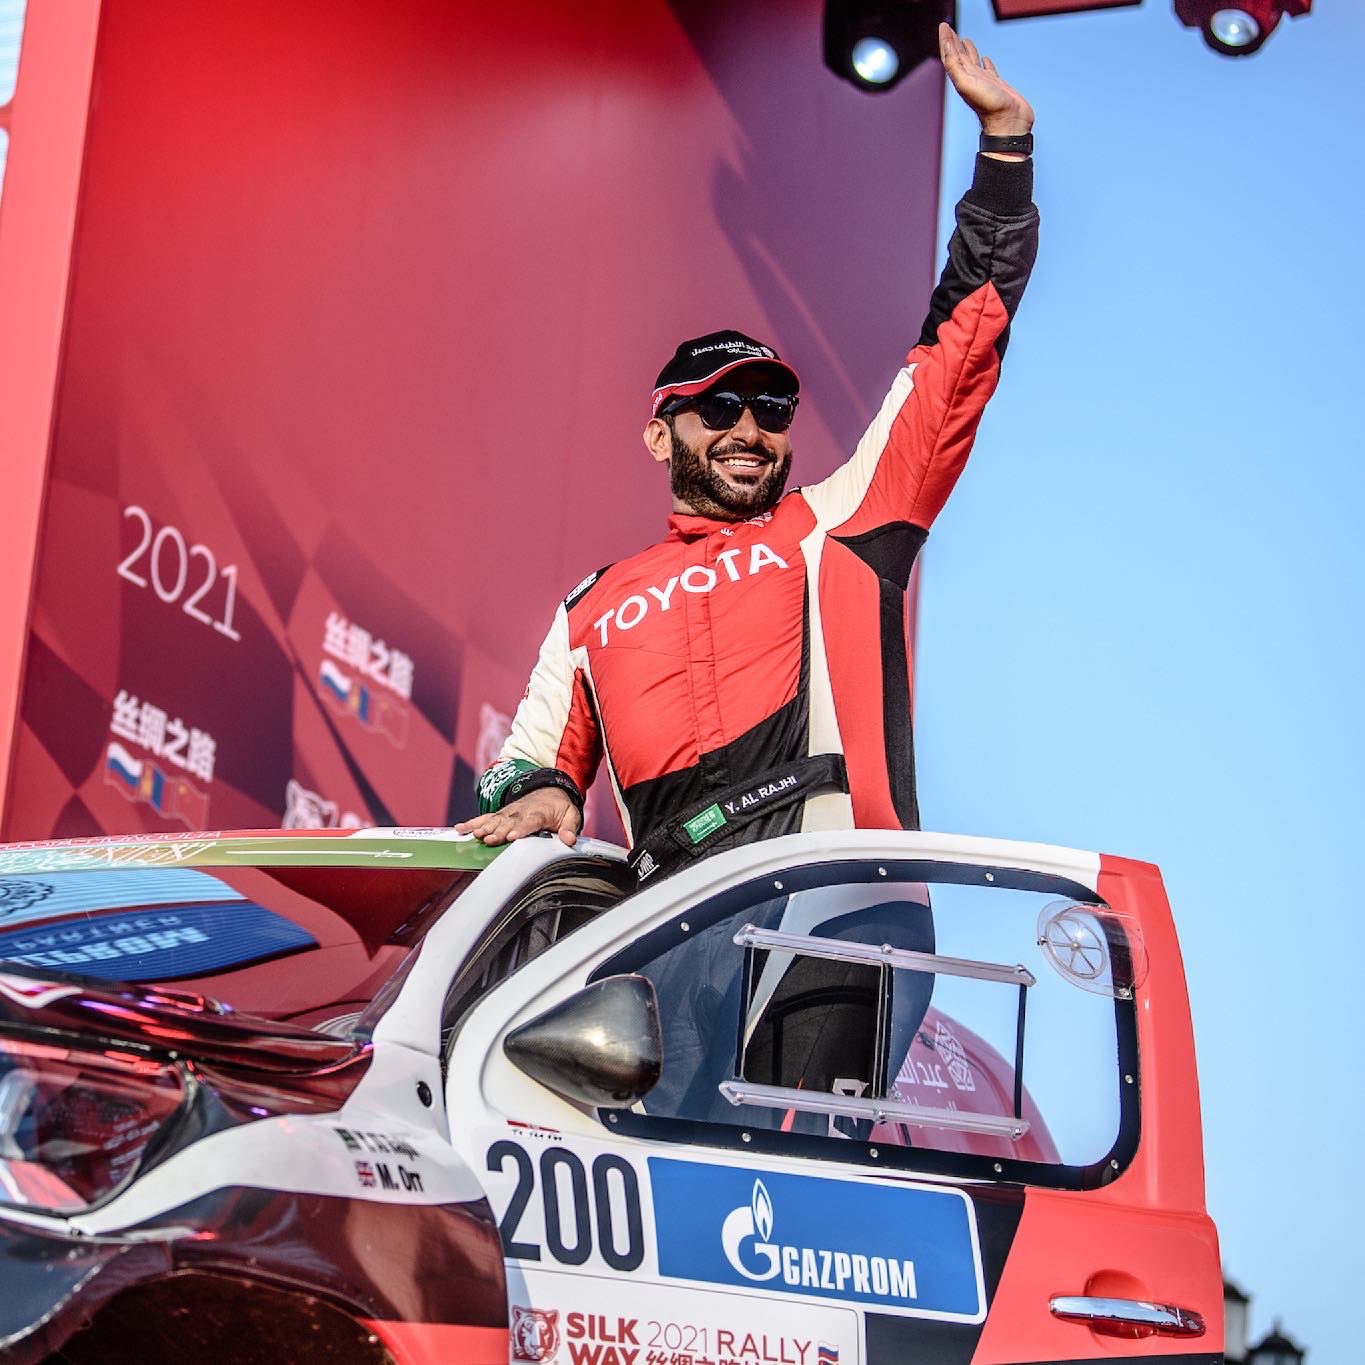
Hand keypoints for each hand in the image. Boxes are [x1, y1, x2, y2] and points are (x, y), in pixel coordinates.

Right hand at [455, 789, 582, 846]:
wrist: (549, 790)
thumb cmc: (560, 806)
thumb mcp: (571, 815)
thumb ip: (570, 828)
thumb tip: (569, 840)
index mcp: (539, 813)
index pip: (529, 822)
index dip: (520, 829)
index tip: (511, 836)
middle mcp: (521, 811)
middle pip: (508, 822)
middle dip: (498, 831)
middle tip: (487, 839)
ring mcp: (509, 812)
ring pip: (494, 820)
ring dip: (483, 827)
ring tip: (473, 835)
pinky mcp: (500, 814)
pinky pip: (485, 818)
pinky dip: (472, 823)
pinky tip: (460, 828)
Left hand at [938, 23, 1033, 137]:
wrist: (1009, 124)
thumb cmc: (989, 107)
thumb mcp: (967, 84)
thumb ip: (955, 66)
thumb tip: (947, 46)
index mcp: (962, 78)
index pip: (950, 55)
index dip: (946, 40)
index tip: (943, 25)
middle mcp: (971, 79)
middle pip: (959, 56)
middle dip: (954, 41)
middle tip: (949, 28)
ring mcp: (984, 82)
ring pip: (973, 62)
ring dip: (967, 50)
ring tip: (965, 40)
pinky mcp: (997, 85)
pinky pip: (989, 71)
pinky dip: (986, 63)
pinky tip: (985, 59)